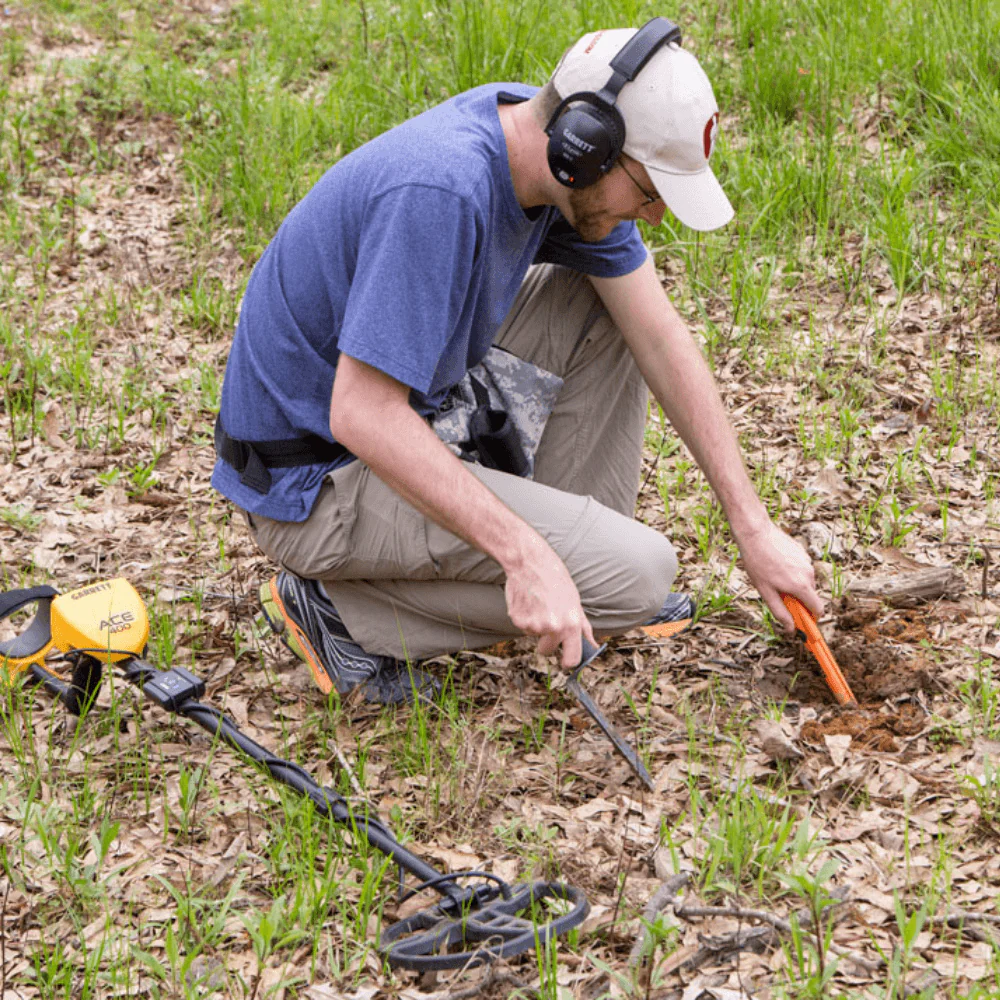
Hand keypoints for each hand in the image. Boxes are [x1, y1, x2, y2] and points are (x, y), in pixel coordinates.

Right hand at [503, 533, 596, 666]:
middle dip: (546, 642)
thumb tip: (593, 645)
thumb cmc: (556, 580)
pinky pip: (522, 627)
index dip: (567, 662)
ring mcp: (533, 625)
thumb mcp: (575, 602)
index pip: (571, 660)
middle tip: (548, 619)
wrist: (530, 562)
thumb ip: (583, 627)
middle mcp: (552, 628)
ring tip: (539, 604)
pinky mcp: (517, 619)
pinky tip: (528, 601)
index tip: (564, 659)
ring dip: (535, 625)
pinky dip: (524, 617)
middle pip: (546, 651)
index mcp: (571, 624)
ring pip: (533, 636)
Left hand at [734, 518, 822, 632]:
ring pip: (805, 581)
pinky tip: (777, 564)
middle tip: (778, 594)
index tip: (803, 620)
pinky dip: (793, 571)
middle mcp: (809, 574)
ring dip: (794, 584)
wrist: (756, 534)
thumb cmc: (758, 563)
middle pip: (811, 595)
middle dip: (798, 599)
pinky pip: (801, 568)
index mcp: (801, 586)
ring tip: (774, 576)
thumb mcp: (765, 592)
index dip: (812, 617)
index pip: (818, 609)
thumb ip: (780, 612)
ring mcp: (807, 561)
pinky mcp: (803, 552)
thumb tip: (791, 629)